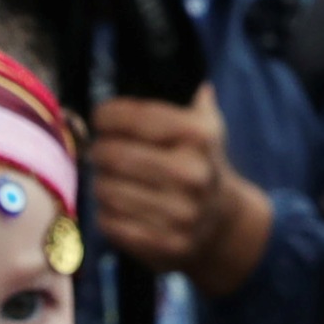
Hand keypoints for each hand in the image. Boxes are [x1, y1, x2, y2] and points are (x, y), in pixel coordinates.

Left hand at [91, 89, 270, 291]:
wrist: (223, 226)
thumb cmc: (201, 165)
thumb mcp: (206, 128)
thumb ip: (188, 101)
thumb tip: (189, 79)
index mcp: (199, 136)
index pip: (130, 116)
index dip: (106, 116)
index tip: (101, 119)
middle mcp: (192, 173)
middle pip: (111, 153)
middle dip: (100, 151)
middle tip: (103, 153)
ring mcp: (180, 213)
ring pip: (106, 189)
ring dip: (102, 184)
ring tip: (113, 182)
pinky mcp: (165, 244)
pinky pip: (110, 222)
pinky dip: (107, 214)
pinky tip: (119, 208)